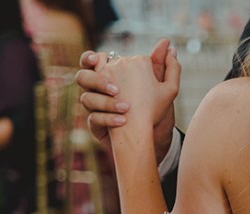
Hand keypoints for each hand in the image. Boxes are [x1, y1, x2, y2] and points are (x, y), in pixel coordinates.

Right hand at [77, 39, 178, 156]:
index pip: (92, 61)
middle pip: (83, 77)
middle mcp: (98, 89)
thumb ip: (161, 64)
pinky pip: (94, 119)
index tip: (97, 60)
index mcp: (110, 75)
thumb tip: (167, 42)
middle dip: (96, 80)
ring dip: (105, 102)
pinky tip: (123, 120)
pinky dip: (107, 119)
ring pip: (86, 99)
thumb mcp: (162, 87)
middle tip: (115, 89)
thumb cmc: (154, 107)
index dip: (89, 58)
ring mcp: (96, 107)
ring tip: (126, 108)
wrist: (152, 134)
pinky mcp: (97, 124)